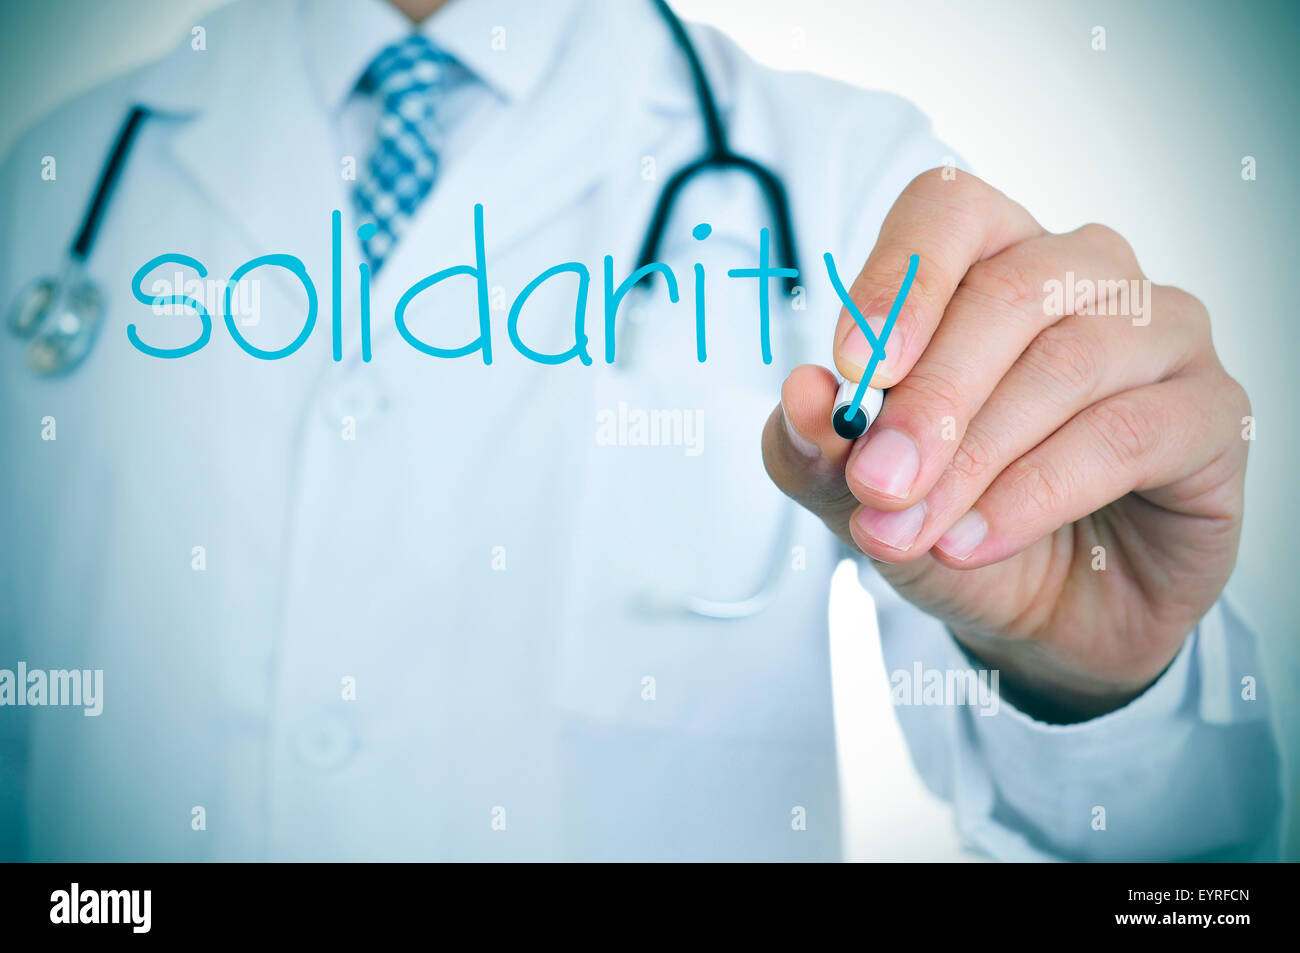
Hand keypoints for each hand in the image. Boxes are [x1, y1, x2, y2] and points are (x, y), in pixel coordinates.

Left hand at [763, 169, 1250, 720]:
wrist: (1048, 618)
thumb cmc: (960, 522)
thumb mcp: (864, 497)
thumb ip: (817, 449)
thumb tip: (797, 397)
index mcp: (992, 261)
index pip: (949, 212)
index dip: (898, 280)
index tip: (851, 366)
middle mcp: (1084, 278)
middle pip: (1008, 293)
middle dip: (928, 397)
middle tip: (878, 480)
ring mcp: (1161, 336)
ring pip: (1067, 363)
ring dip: (977, 456)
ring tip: (917, 528)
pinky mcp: (1212, 412)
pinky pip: (1127, 434)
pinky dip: (1038, 493)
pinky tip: (979, 539)